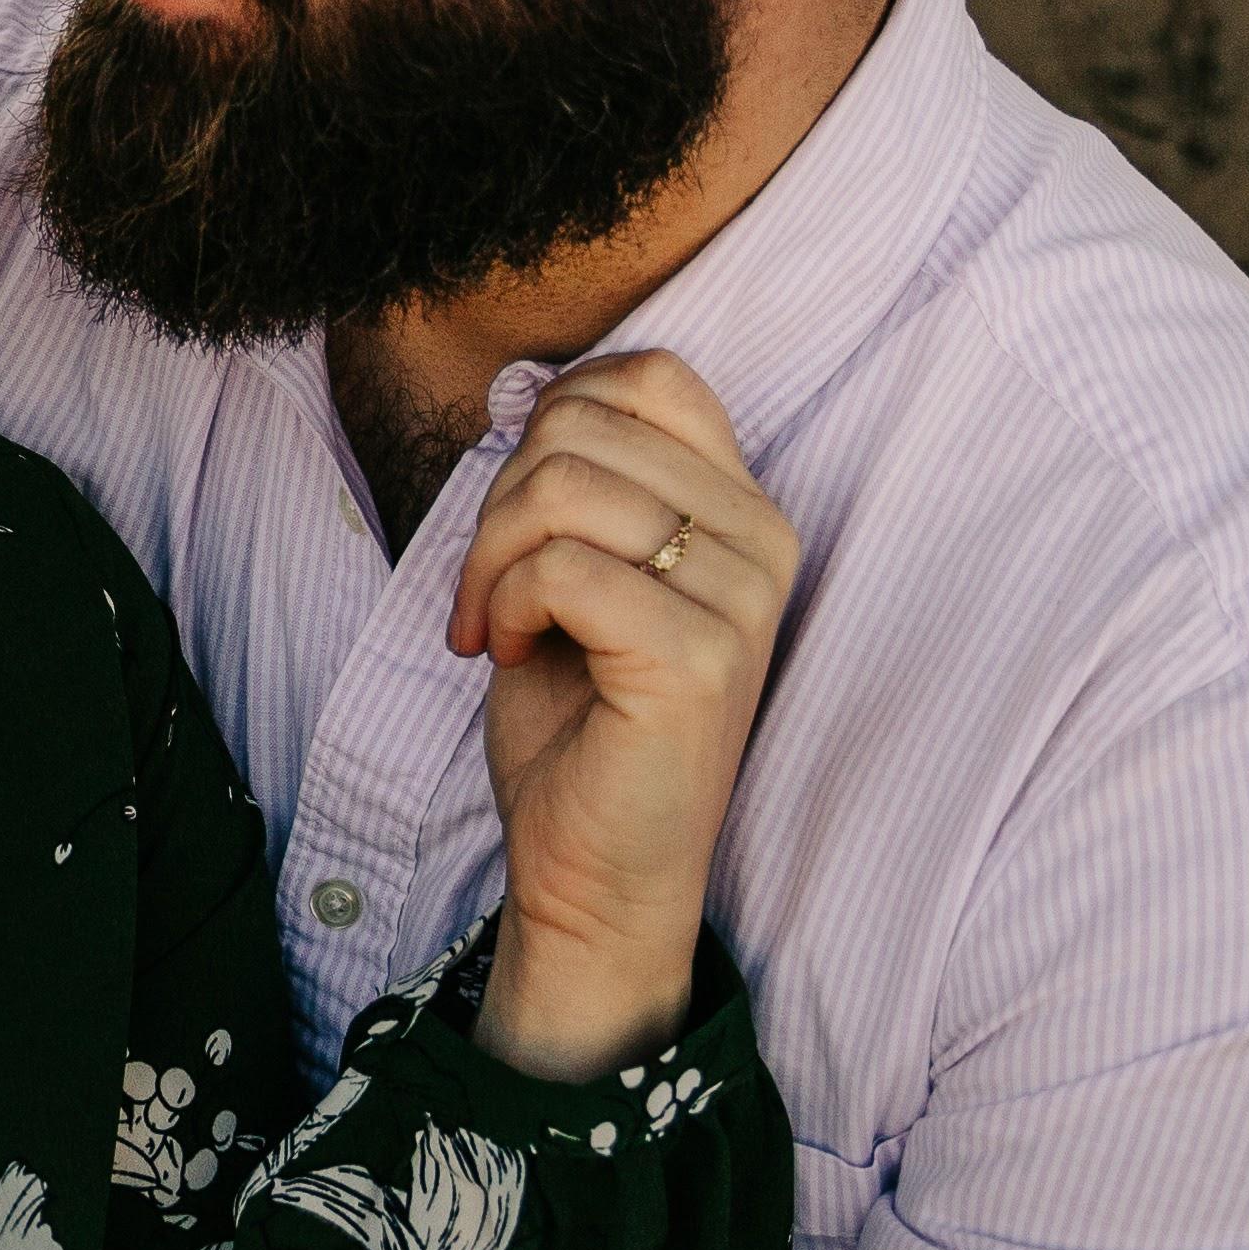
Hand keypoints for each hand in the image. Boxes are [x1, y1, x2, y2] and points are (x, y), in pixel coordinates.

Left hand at [452, 344, 797, 1083]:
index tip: (518, 509)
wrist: (594, 872)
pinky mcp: (698, 659)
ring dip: (489, 555)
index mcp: (746, 510)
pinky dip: (503, 603)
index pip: (654, 377)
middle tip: (485, 589)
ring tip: (490, 625)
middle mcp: (763, 542)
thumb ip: (583, 482)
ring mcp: (741, 601)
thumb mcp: (584, 572)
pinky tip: (502, 656)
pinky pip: (560, 567)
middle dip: (497, 499)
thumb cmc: (578, 725)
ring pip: (563, 486)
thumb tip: (535, 389)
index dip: (558, 416)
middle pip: (587, 425)